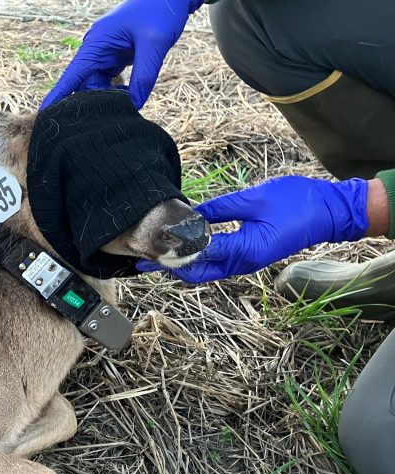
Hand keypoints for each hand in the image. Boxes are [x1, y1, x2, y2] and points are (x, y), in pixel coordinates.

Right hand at [41, 0, 211, 109]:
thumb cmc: (160, 12)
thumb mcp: (155, 45)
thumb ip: (144, 77)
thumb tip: (134, 106)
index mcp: (96, 42)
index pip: (72, 75)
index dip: (58, 96)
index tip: (44, 115)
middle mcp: (95, 49)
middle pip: (85, 85)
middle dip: (97, 100)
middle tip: (116, 112)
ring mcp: (104, 53)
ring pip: (97, 85)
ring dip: (110, 96)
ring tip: (130, 98)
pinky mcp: (114, 57)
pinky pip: (108, 81)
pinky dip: (117, 90)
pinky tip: (131, 92)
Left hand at [136, 176, 369, 282]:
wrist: (331, 211)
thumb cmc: (297, 202)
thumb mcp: (253, 199)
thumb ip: (219, 209)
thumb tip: (190, 214)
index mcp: (243, 251)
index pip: (198, 256)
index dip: (171, 253)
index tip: (148, 248)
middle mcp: (242, 263)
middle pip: (197, 274)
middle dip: (169, 268)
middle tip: (143, 258)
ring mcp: (246, 263)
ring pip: (205, 272)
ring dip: (181, 265)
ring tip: (156, 254)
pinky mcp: (248, 257)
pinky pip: (216, 264)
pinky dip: (197, 259)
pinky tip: (182, 247)